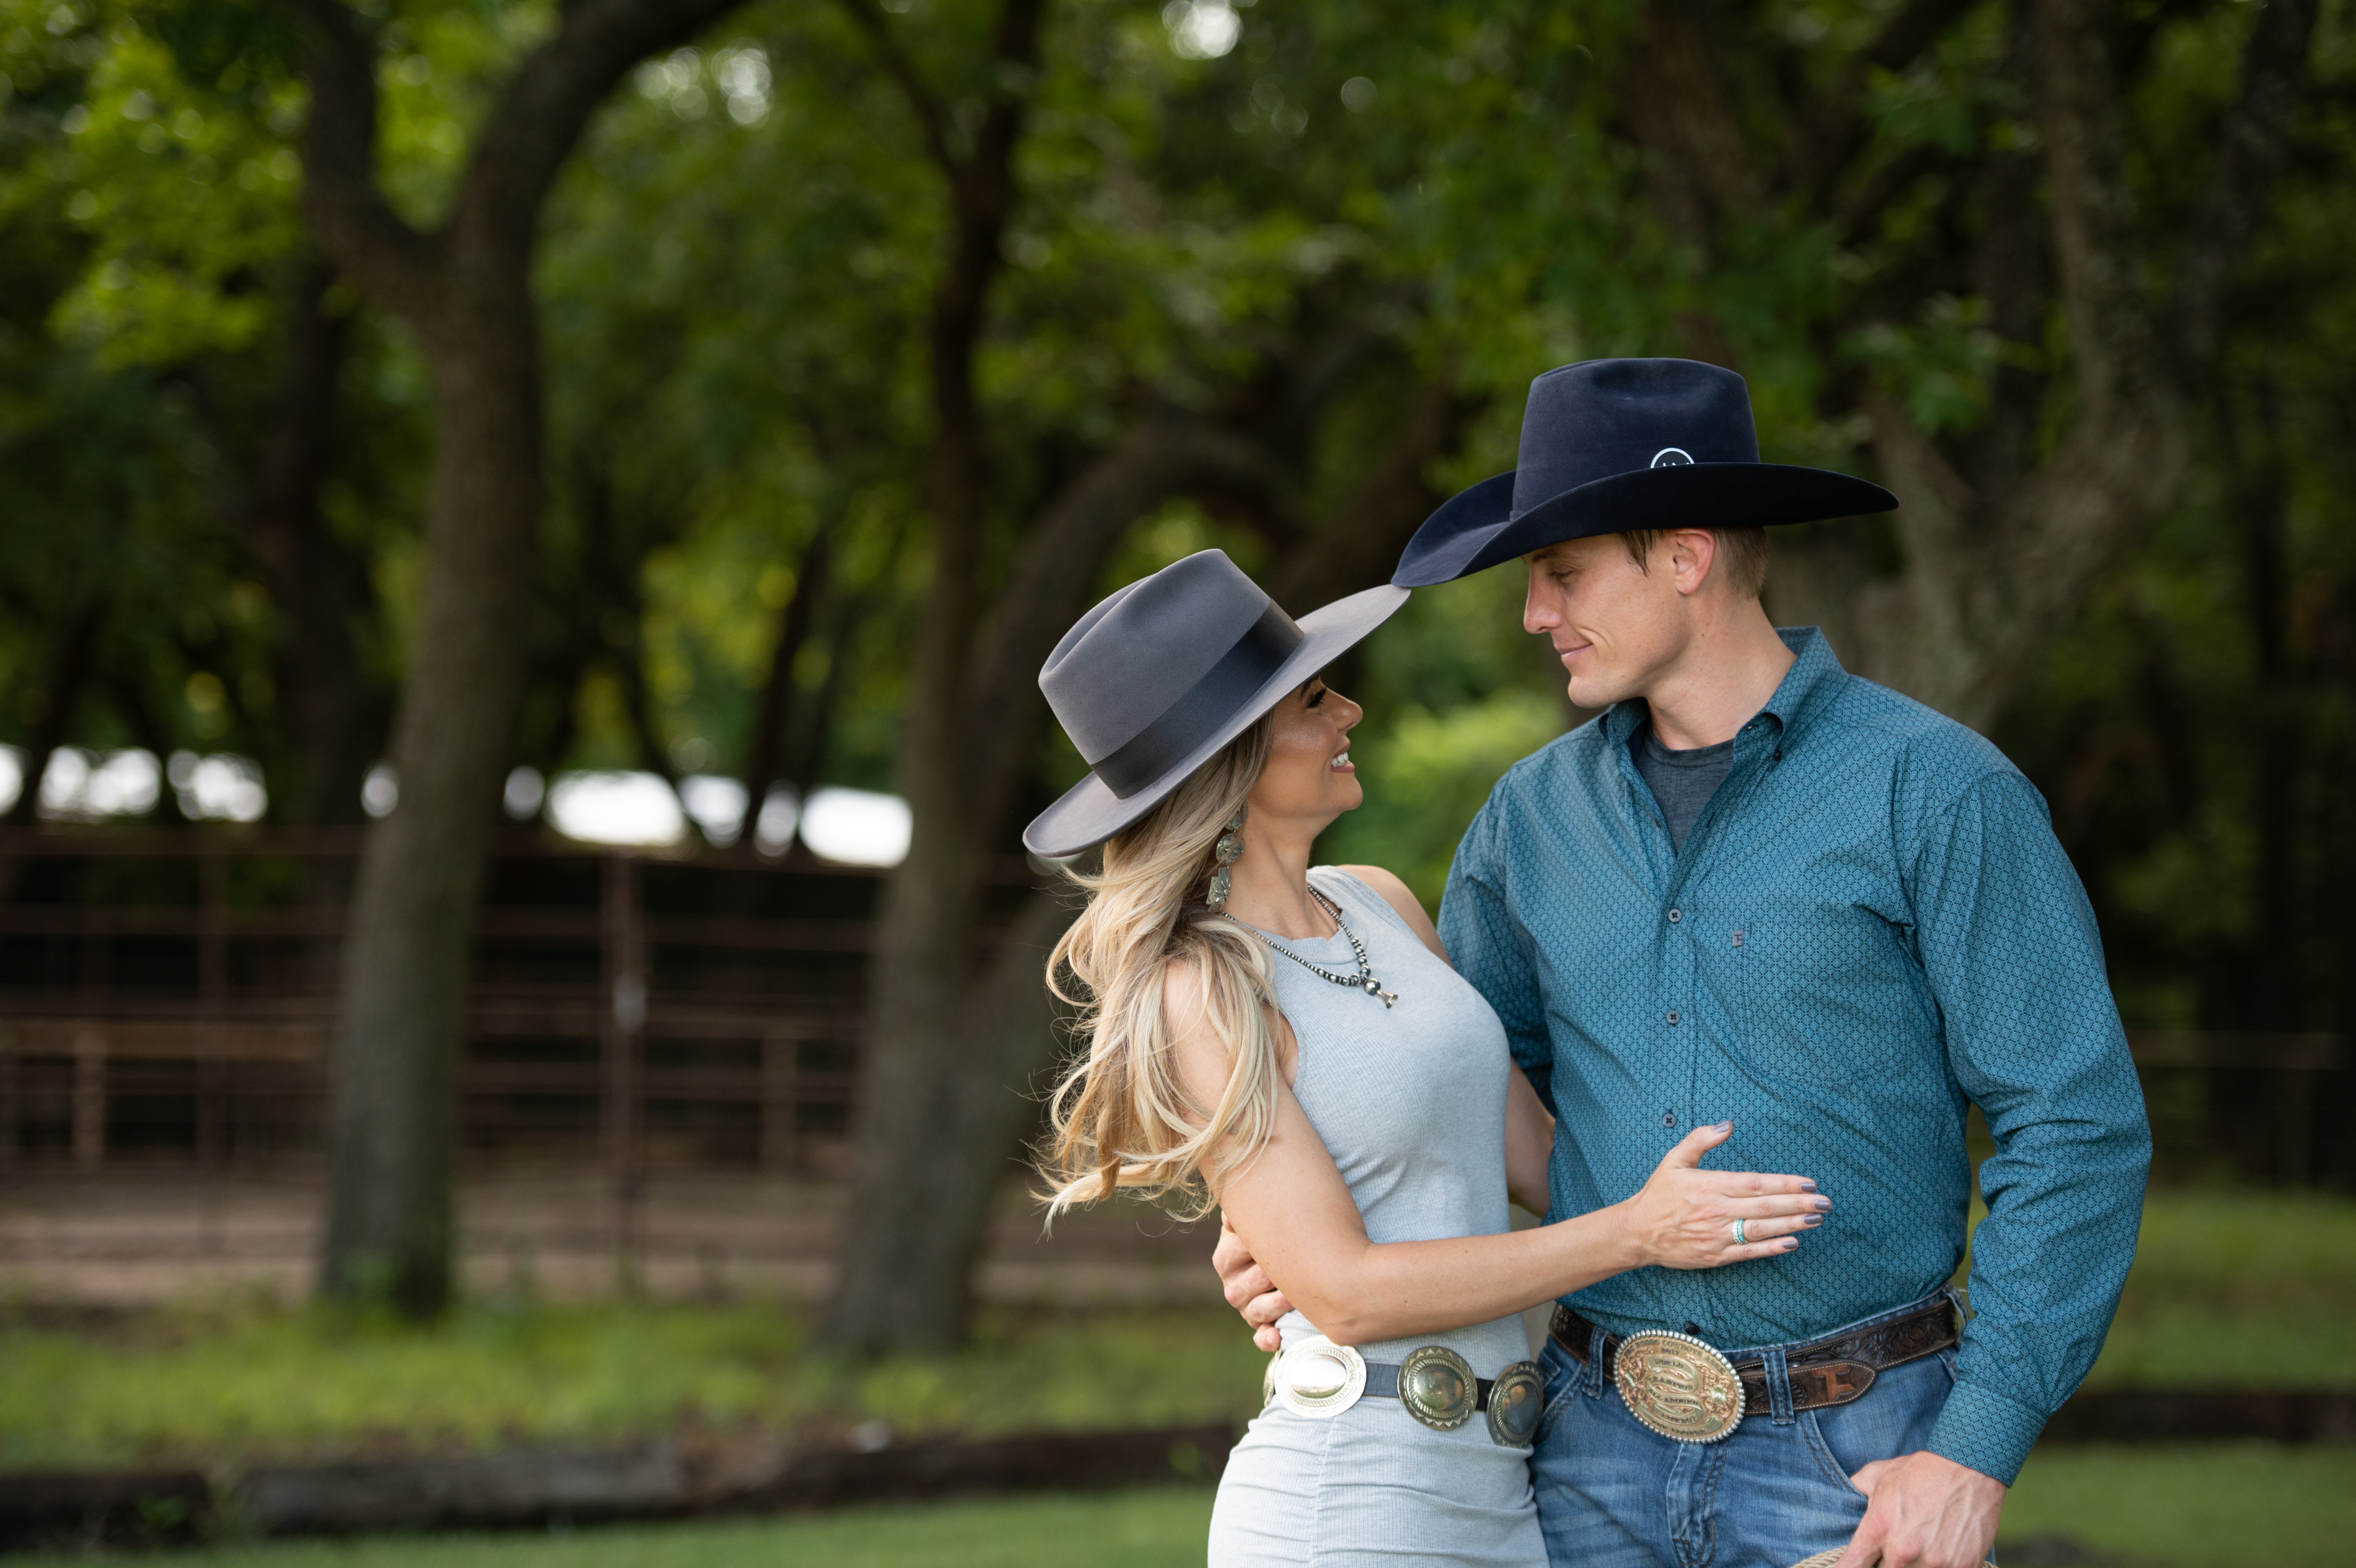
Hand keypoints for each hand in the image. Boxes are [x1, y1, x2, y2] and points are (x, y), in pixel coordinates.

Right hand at [1213, 1213, 1291, 1352]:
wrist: (1294, 1257)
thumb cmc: (1279, 1233)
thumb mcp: (1260, 1218)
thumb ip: (1248, 1210)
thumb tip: (1235, 1205)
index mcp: (1227, 1255)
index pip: (1237, 1249)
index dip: (1258, 1244)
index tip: (1280, 1237)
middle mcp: (1233, 1284)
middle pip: (1247, 1283)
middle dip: (1269, 1275)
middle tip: (1293, 1267)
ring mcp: (1247, 1308)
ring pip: (1256, 1310)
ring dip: (1274, 1305)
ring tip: (1293, 1297)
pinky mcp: (1262, 1328)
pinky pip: (1261, 1338)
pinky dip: (1267, 1339)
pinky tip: (1277, 1337)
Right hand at [1614, 1121, 1826, 1269]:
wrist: (1637, 1232)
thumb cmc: (1658, 1194)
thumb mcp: (1674, 1160)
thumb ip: (1701, 1140)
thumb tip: (1728, 1125)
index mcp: (1710, 1186)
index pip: (1756, 1183)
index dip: (1785, 1183)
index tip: (1809, 1183)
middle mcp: (1717, 1211)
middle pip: (1766, 1206)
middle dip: (1798, 1204)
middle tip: (1824, 1203)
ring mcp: (1718, 1235)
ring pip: (1762, 1229)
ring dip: (1792, 1224)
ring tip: (1815, 1219)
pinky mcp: (1716, 1255)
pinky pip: (1750, 1252)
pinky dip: (1772, 1248)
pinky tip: (1792, 1242)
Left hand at [1837, 1450, 2004, 1567]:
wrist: (1969, 1468)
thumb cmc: (1922, 1470)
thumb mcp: (1879, 1474)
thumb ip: (1858, 1491)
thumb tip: (1848, 1497)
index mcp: (1878, 1529)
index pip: (1851, 1566)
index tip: (1850, 1567)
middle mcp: (1902, 1551)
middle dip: (1887, 1563)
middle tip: (1896, 1547)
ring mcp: (1934, 1563)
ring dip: (1914, 1565)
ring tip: (1921, 1546)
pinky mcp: (1962, 1567)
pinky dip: (1940, 1566)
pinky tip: (1941, 1551)